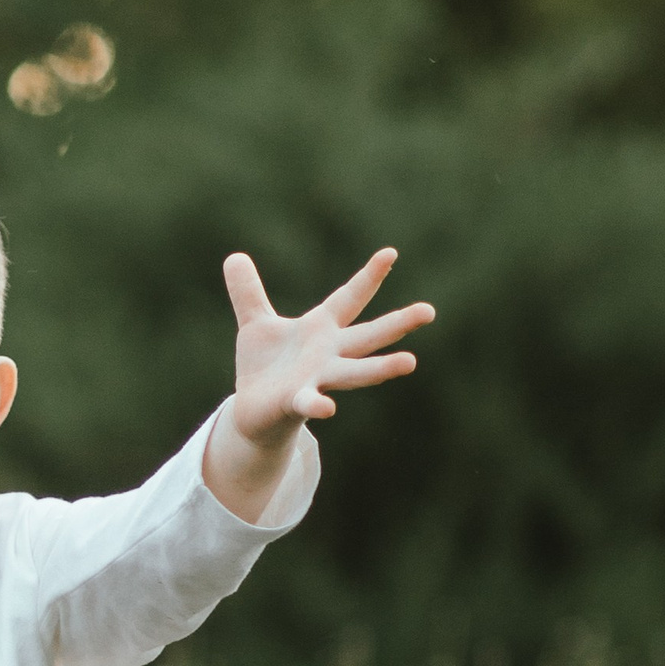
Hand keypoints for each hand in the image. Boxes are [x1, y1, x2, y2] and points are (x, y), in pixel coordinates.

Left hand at [208, 246, 430, 521]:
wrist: (253, 413)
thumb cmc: (264, 367)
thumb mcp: (254, 324)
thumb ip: (248, 292)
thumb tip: (234, 257)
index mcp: (321, 330)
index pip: (349, 298)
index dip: (368, 277)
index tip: (390, 252)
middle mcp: (328, 355)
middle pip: (368, 336)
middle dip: (398, 324)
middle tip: (430, 311)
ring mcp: (317, 379)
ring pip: (355, 372)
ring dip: (381, 368)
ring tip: (410, 362)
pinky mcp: (297, 401)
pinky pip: (309, 402)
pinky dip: (317, 404)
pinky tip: (327, 407)